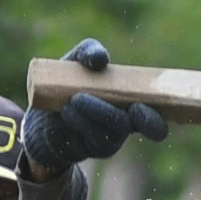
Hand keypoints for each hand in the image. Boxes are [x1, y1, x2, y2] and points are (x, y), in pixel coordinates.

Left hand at [24, 39, 170, 175]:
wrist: (43, 111)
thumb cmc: (69, 82)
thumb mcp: (78, 61)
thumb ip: (91, 51)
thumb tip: (101, 59)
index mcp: (134, 102)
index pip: (157, 118)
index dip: (156, 118)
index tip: (141, 107)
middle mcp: (128, 124)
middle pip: (145, 127)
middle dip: (140, 118)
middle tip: (133, 106)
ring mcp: (111, 138)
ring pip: (115, 131)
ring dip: (98, 113)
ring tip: (75, 99)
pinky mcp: (92, 148)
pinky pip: (93, 138)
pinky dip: (81, 122)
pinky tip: (67, 110)